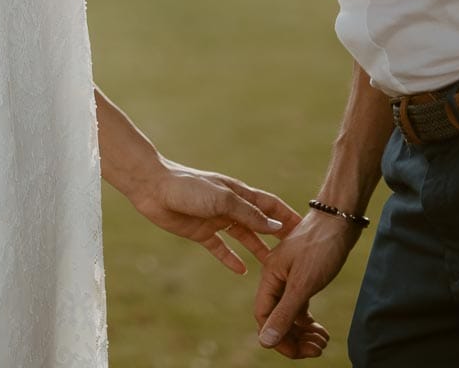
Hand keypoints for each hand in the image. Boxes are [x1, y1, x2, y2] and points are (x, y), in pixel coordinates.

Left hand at [122, 161, 299, 276]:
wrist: (152, 187)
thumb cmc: (188, 186)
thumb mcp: (222, 199)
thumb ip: (248, 214)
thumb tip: (275, 227)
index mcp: (238, 194)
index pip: (270, 206)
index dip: (287, 217)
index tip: (307, 231)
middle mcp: (230, 207)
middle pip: (259, 224)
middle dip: (277, 237)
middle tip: (296, 256)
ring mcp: (216, 220)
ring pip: (243, 238)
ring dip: (258, 250)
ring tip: (274, 268)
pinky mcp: (201, 232)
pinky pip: (220, 248)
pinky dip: (231, 258)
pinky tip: (242, 271)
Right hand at [254, 210, 359, 357]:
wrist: (340, 218)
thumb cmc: (320, 247)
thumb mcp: (303, 284)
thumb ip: (284, 313)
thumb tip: (265, 342)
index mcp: (269, 278)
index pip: (265, 317)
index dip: (279, 338)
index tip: (301, 352)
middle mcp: (276, 279)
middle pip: (277, 318)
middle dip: (295, 338)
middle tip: (317, 350)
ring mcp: (290, 278)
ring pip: (290, 313)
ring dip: (303, 332)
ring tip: (322, 342)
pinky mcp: (304, 277)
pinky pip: (300, 305)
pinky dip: (309, 321)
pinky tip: (321, 330)